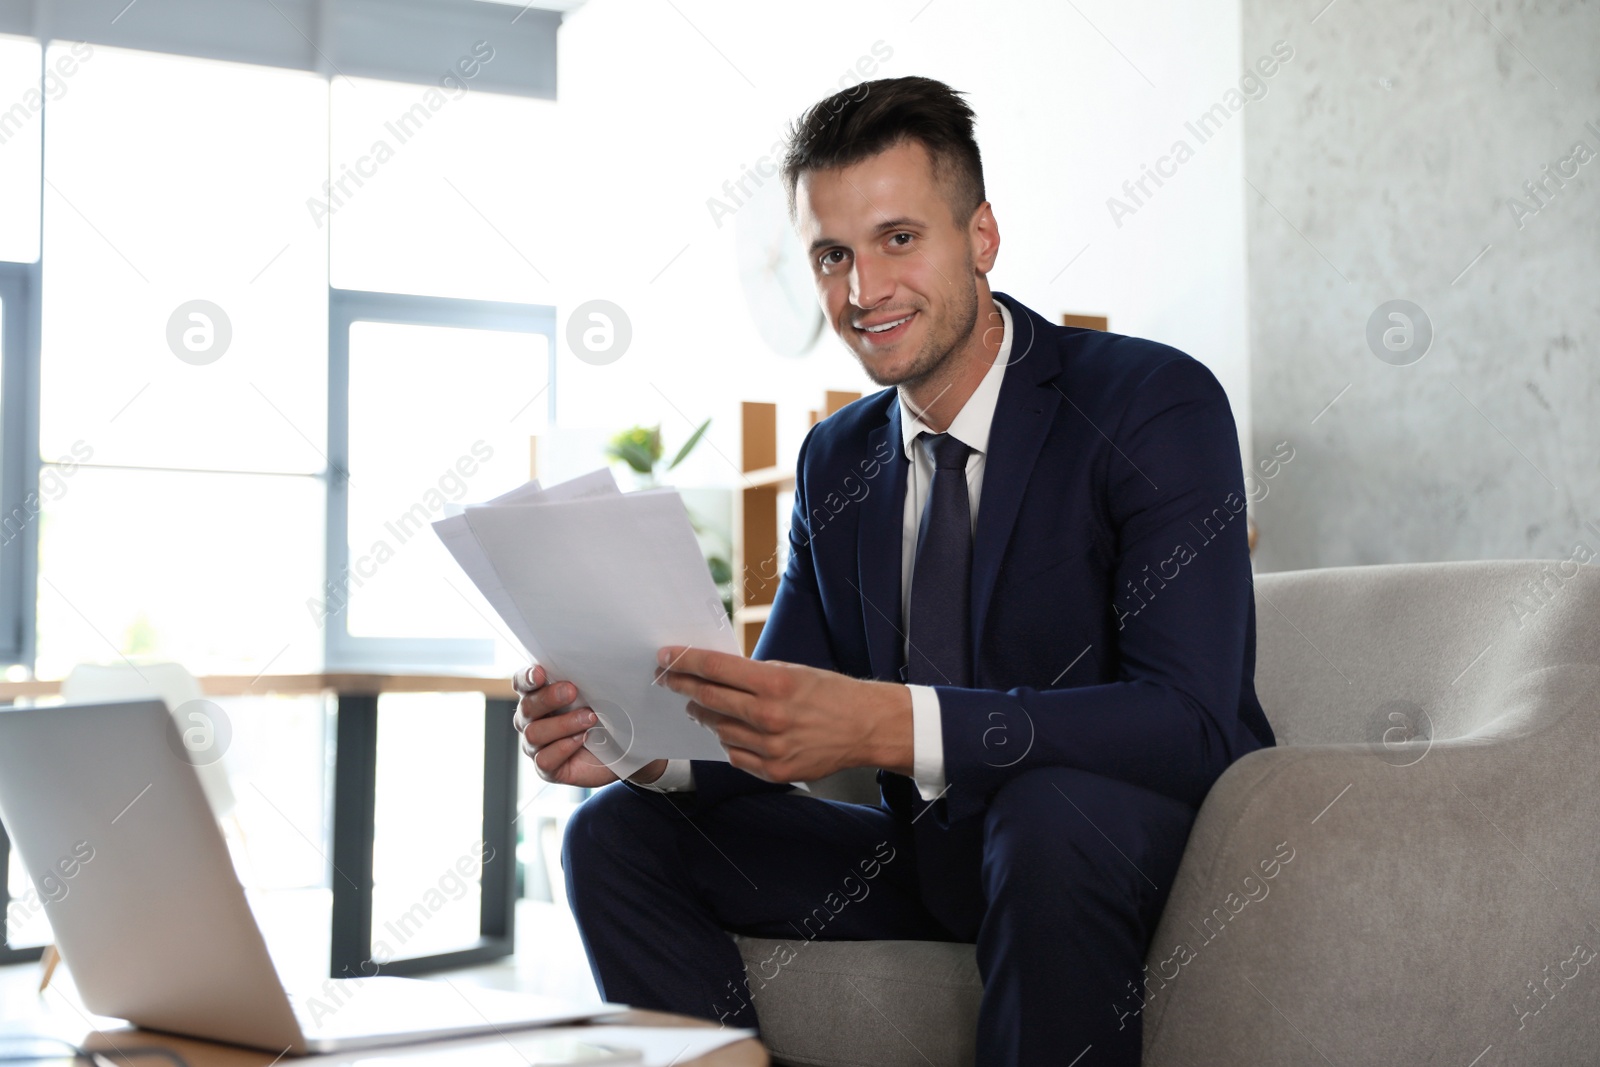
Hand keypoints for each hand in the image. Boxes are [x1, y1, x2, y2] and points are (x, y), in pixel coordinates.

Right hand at [512, 665, 666, 788]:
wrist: (622, 750)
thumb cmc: (605, 716)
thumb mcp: (599, 693)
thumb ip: (587, 679)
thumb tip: (593, 663)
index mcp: (539, 696)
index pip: (522, 683)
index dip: (527, 678)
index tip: (542, 673)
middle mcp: (531, 720)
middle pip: (527, 706)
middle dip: (549, 697)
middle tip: (572, 691)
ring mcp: (536, 746)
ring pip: (534, 733)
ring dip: (563, 724)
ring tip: (589, 718)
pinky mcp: (546, 768)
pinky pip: (544, 760)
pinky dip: (563, 748)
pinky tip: (582, 740)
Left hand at [653, 646, 912, 781]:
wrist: (867, 727)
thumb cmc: (831, 694)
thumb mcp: (792, 671)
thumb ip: (752, 676)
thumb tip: (713, 674)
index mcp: (775, 684)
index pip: (716, 669)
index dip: (685, 661)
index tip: (666, 656)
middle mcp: (770, 717)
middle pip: (709, 700)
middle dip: (684, 686)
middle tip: (669, 679)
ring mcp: (772, 748)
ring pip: (719, 730)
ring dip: (706, 716)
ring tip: (703, 707)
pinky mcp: (775, 771)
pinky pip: (735, 756)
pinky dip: (729, 741)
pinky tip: (733, 731)